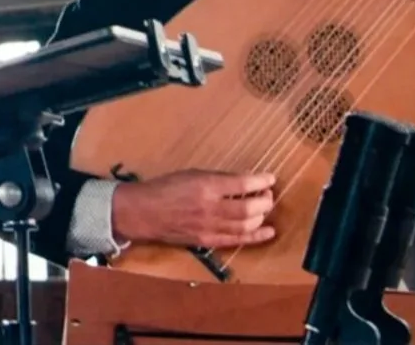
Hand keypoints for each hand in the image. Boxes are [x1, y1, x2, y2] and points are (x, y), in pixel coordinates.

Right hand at [109, 169, 276, 248]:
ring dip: (262, 216)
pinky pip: (237, 240)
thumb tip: (242, 182)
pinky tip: (268, 231)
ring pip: (247, 224)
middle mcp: (210, 207)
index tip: (270, 178)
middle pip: (250, 207)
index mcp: (205, 186)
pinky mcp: (208, 240)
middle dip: (264, 201)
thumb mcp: (191, 174)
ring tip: (264, 209)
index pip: (242, 184)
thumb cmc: (164, 188)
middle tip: (267, 195)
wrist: (144, 212)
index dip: (261, 181)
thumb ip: (217, 179)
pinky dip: (256, 236)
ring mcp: (210, 226)